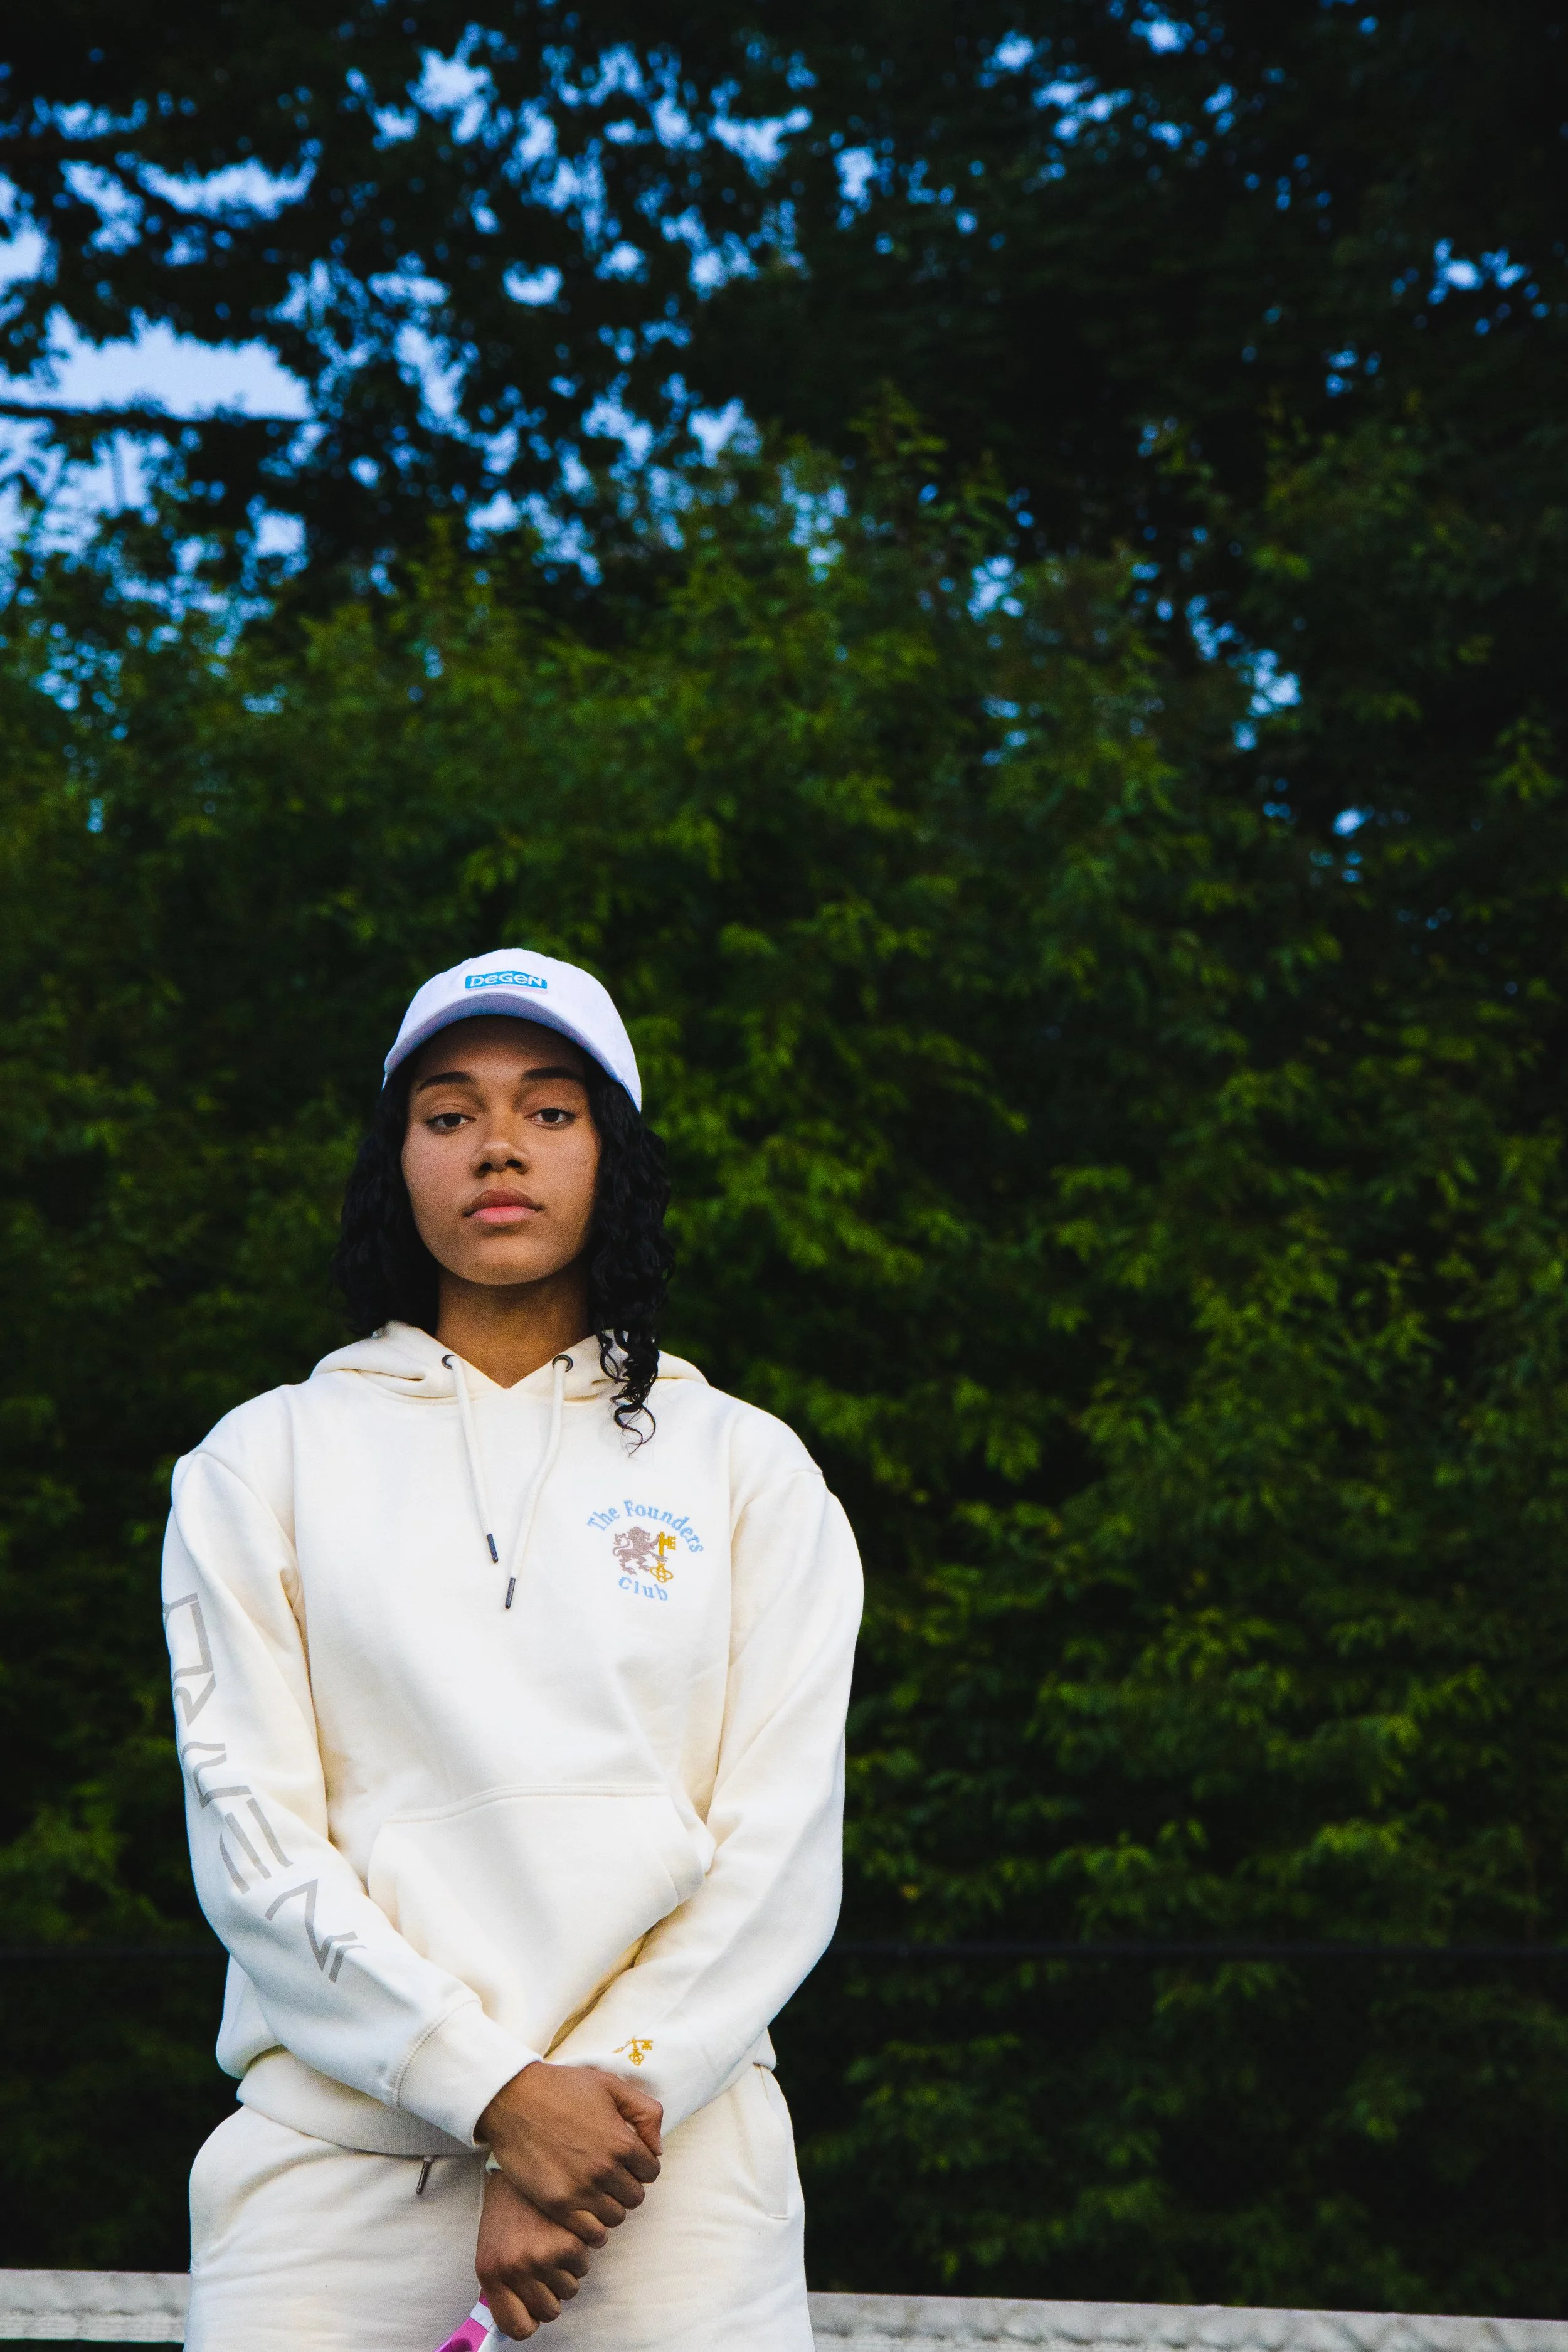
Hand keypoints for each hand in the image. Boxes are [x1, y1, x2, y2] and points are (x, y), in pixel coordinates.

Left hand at [476, 2168, 590, 2338]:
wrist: (519, 2158)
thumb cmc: (509, 2204)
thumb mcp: (494, 2246)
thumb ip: (507, 2283)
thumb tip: (529, 2318)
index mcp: (490, 2276)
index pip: (517, 2327)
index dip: (532, 2319)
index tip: (537, 2304)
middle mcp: (512, 2271)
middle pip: (551, 2309)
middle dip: (554, 2288)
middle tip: (550, 2258)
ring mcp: (538, 2259)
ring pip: (572, 2287)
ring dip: (570, 2268)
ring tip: (558, 2237)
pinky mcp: (565, 2243)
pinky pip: (585, 2263)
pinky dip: (584, 2248)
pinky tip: (571, 2225)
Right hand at [479, 2062, 662, 2242]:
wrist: (513, 2099)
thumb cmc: (563, 2088)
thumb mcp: (611, 2085)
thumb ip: (646, 2113)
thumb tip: (657, 2149)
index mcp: (622, 2141)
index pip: (651, 2171)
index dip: (641, 2165)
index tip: (627, 2160)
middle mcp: (605, 2169)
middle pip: (635, 2197)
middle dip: (626, 2186)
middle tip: (610, 2175)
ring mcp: (581, 2190)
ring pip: (615, 2218)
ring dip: (610, 2207)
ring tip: (596, 2192)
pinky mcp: (558, 2205)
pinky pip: (591, 2234)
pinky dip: (594, 2229)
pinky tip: (586, 2213)